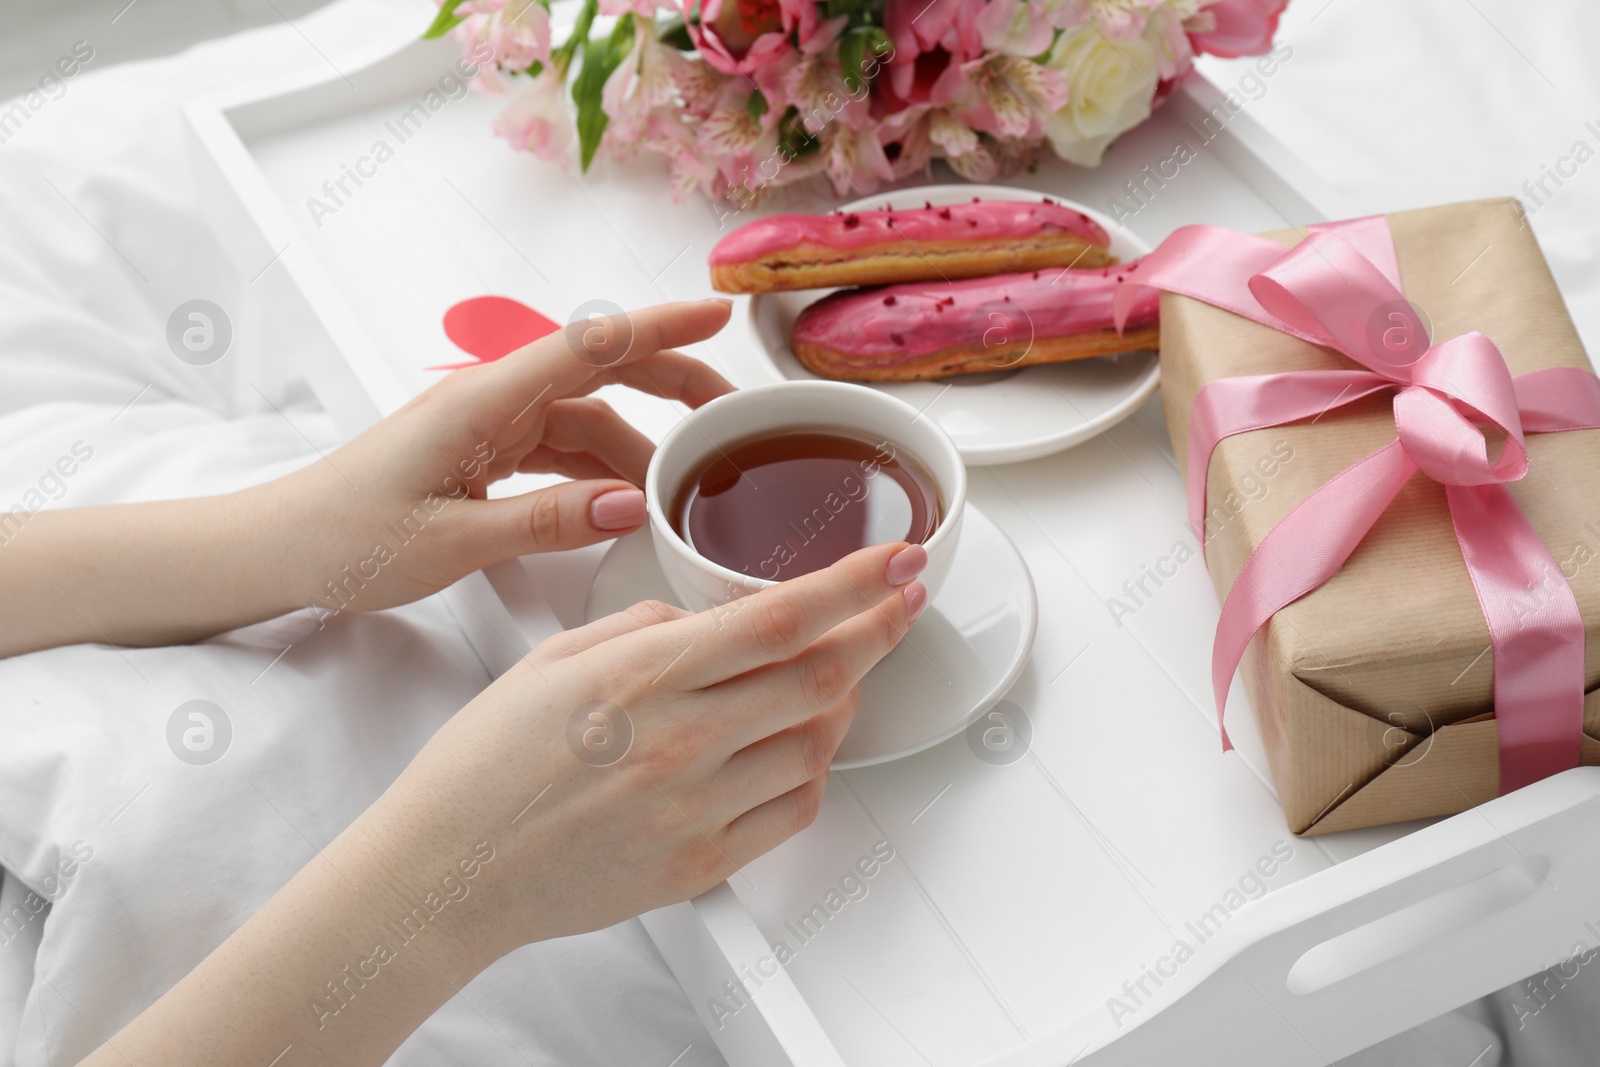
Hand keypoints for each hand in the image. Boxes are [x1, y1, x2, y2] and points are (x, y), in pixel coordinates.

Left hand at [258, 299, 734, 615]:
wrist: (280, 549)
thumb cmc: (346, 538)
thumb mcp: (453, 542)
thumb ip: (547, 522)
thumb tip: (630, 504)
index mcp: (482, 401)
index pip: (588, 346)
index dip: (659, 326)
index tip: (717, 312)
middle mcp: (490, 401)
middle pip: (599, 372)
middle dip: (671, 381)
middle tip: (733, 411)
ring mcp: (488, 426)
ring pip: (585, 418)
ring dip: (638, 444)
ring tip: (687, 483)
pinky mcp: (482, 454)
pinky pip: (558, 449)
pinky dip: (599, 470)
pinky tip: (626, 502)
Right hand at [371, 539, 930, 951]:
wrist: (449, 870)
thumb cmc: (484, 765)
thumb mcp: (554, 658)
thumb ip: (644, 625)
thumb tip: (708, 620)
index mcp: (645, 674)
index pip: (780, 616)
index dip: (856, 583)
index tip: (898, 560)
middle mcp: (682, 739)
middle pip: (822, 675)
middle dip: (879, 629)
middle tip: (901, 603)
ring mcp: (696, 807)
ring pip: (817, 743)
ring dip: (845, 701)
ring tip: (841, 674)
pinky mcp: (701, 863)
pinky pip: (793, 811)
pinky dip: (814, 771)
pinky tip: (802, 748)